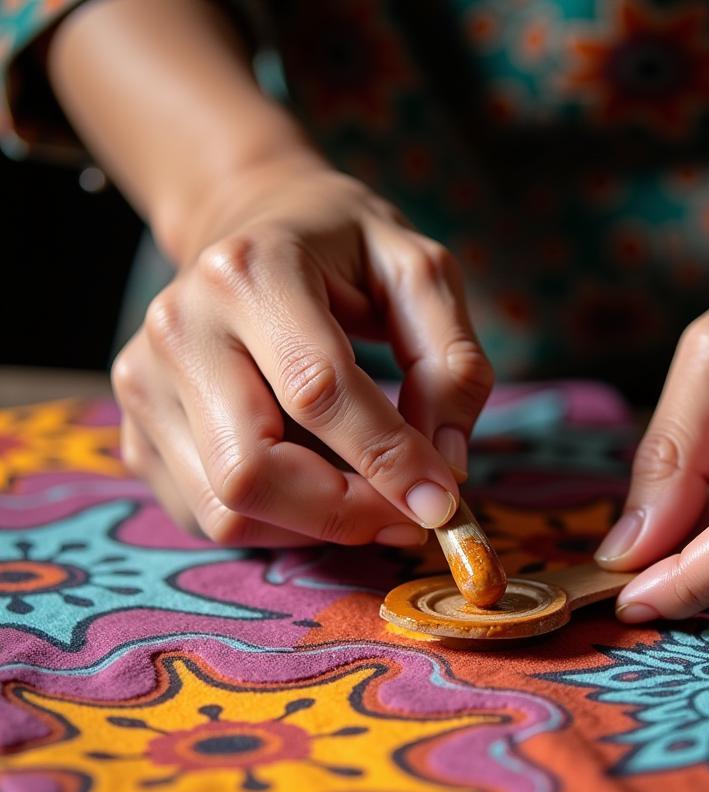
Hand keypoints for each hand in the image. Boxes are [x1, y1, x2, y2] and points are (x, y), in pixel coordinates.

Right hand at [113, 156, 492, 546]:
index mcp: (249, 272)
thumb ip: (451, 363)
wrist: (248, 227)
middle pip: (252, 473)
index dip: (388, 461)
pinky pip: (208, 517)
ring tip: (367, 495)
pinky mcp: (136, 432)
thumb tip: (445, 468)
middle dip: (345, 514)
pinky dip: (278, 524)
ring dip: (314, 527)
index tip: (442, 502)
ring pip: (226, 511)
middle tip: (408, 515)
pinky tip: (314, 481)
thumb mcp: (420, 274)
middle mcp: (179, 328)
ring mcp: (144, 385)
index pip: (318, 392)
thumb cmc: (343, 252)